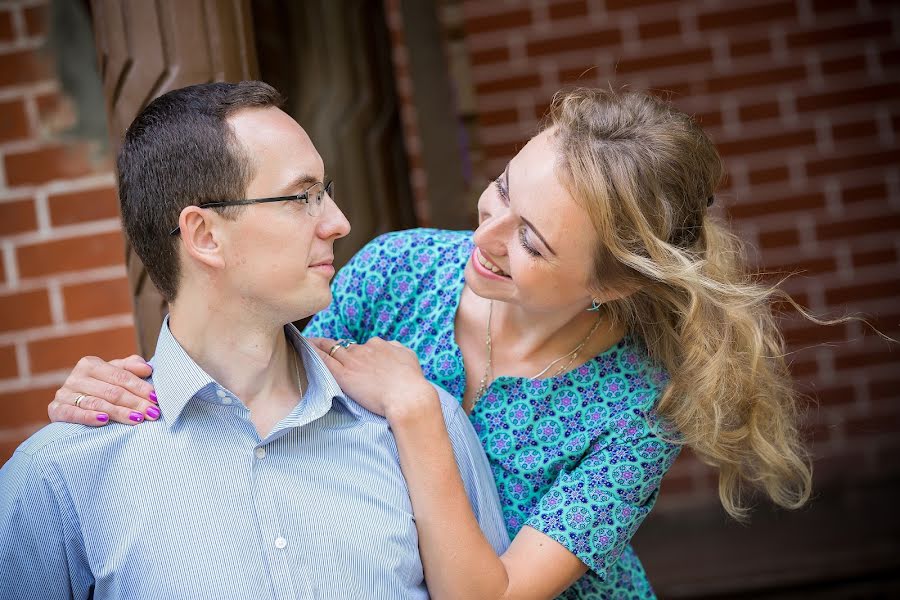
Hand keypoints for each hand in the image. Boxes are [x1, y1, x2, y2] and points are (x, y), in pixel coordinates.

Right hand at [48, 355, 156, 425]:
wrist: (70, 408)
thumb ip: (130, 368)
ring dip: (119, 412)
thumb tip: (147, 368)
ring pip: (96, 403)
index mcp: (91, 364)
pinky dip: (89, 417)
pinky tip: (104, 420)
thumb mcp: (115, 376)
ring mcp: (64, 393)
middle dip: (135, 403)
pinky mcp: (55, 410)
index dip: (140, 387)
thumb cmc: (100, 389)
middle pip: (111, 391)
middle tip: (153, 413)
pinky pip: (73, 413)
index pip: (120, 376)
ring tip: (137, 419)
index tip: (156, 398)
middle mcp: (76, 376)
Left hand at [309, 337, 438, 422]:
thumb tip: (392, 347)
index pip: (365, 347)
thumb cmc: (412, 382)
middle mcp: (366, 349)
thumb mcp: (409, 357)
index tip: (352, 357)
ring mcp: (353, 361)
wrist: (408, 397)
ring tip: (307, 343)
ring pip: (332, 349)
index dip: (357, 352)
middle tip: (323, 346)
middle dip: (336, 347)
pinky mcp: (344, 374)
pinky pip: (324, 359)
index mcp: (381, 346)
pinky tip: (304, 347)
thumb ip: (398, 350)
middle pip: (346, 347)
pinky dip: (313, 352)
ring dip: (320, 345)